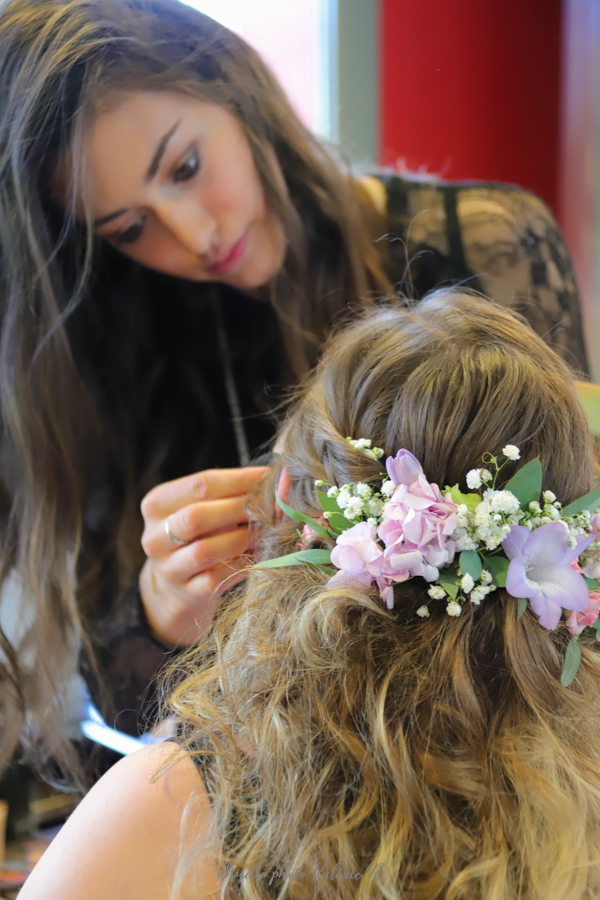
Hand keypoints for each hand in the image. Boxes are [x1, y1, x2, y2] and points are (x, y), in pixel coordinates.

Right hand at [139, 466, 268, 646]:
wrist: (179, 582)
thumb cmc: (199, 533)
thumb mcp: (203, 506)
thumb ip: (232, 491)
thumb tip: (278, 479)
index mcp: (156, 504)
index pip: (200, 484)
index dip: (239, 479)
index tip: (269, 476)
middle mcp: (155, 537)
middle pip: (197, 516)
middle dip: (240, 508)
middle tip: (271, 504)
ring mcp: (170, 568)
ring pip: (207, 550)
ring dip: (244, 537)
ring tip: (268, 528)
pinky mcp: (190, 592)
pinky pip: (222, 575)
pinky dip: (246, 561)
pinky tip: (263, 550)